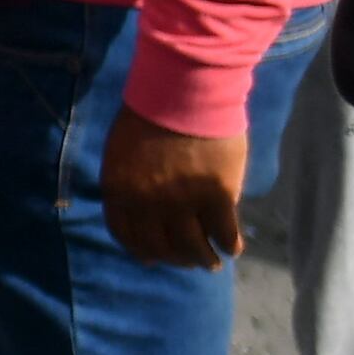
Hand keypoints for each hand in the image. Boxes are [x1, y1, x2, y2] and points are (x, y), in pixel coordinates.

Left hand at [104, 111, 251, 268]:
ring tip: (212, 263)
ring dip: (203, 259)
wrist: (183, 91)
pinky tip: (234, 248)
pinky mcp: (217, 195)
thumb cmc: (150, 112)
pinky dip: (230, 244)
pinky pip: (224, 231)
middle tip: (189, 263)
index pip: (126, 234)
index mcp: (119, 189)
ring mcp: (182, 201)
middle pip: (160, 246)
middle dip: (175, 259)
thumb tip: (139, 207)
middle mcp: (147, 202)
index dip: (141, 250)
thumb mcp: (122, 150)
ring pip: (193, 246)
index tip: (152, 258)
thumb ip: (129, 181)